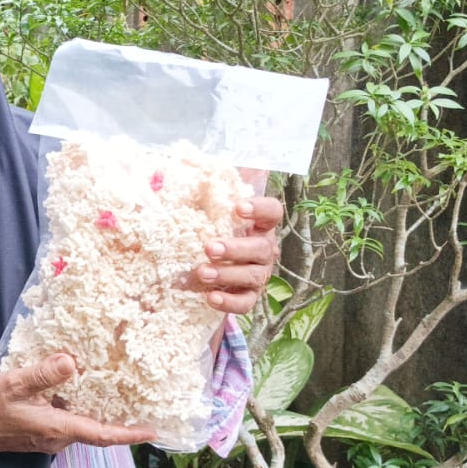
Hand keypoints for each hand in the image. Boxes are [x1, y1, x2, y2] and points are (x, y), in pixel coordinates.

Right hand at [0, 355, 155, 461]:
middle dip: (120, 419)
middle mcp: (58, 438)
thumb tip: (72, 362)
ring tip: (120, 392)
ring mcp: (51, 438)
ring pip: (84, 425)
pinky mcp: (43, 434)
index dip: (129, 434)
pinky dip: (82, 410)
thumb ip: (43, 374)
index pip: (101, 435)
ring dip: (101, 412)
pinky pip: (71, 423)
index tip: (152, 430)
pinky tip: (82, 391)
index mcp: (57, 427)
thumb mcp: (14, 384)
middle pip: (97, 430)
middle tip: (142, 401)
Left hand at [190, 192, 282, 313]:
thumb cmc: (211, 233)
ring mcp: (259, 275)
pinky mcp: (248, 297)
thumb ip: (211, 192)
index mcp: (259, 226)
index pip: (272, 212)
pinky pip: (245, 303)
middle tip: (209, 247)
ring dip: (227, 274)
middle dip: (234, 248)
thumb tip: (194, 164)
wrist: (206, 271)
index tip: (237, 207)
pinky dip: (229, 302)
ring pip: (252, 276)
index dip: (259, 209)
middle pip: (261, 248)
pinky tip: (210, 297)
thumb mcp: (211, 212)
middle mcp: (264, 250)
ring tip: (202, 272)